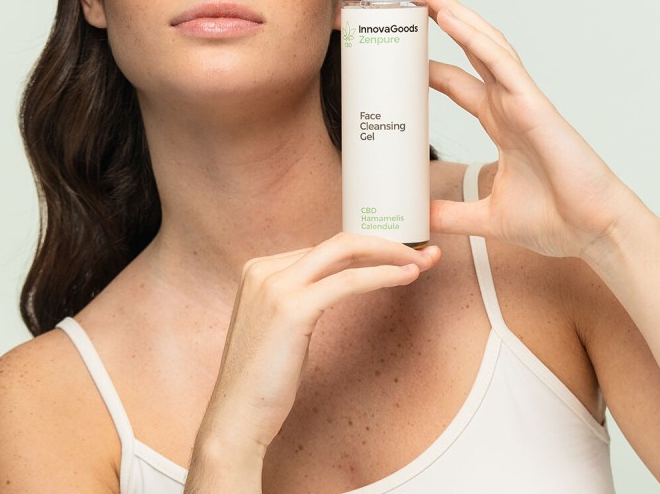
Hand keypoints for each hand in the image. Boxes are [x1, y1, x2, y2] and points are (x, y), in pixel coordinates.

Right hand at [194, 233, 439, 461]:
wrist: (236, 419)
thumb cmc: (263, 380)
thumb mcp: (279, 325)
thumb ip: (300, 297)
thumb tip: (339, 281)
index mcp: (260, 269)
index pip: (324, 248)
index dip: (367, 249)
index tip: (398, 255)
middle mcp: (265, 269)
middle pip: (338, 242)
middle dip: (386, 242)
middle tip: (422, 251)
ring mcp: (275, 285)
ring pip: (346, 251)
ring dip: (391, 253)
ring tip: (423, 261)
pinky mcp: (291, 308)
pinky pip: (348, 281)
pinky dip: (383, 275)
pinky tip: (406, 276)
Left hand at [412, 0, 646, 258]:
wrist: (595, 233)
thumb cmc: (556, 219)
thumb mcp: (488, 217)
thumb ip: (452, 215)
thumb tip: (418, 220)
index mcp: (498, 121)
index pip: (453, 81)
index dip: (424, 62)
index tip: (393, 49)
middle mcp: (508, 103)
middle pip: (467, 48)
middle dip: (438, 17)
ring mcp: (523, 100)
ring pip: (484, 44)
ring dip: (453, 14)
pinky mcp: (536, 107)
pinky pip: (502, 65)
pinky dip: (476, 40)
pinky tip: (450, 18)